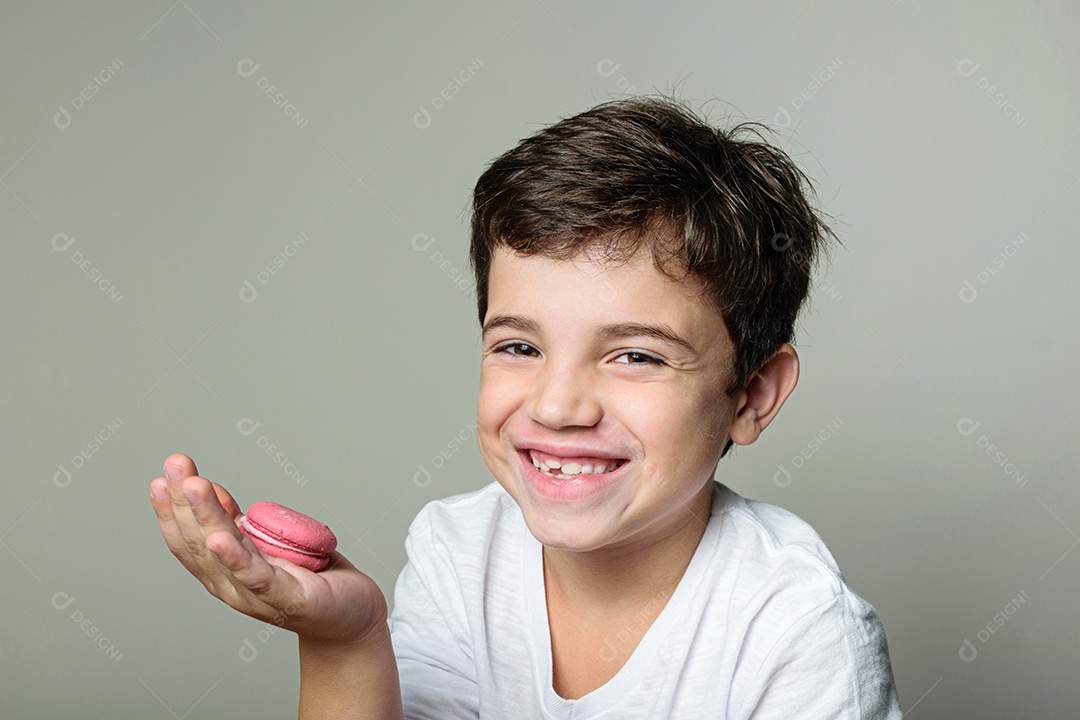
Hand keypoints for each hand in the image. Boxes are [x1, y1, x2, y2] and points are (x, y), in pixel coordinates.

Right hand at [148, 453, 387, 645]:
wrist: (353, 619)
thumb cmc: (311, 579)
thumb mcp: (267, 543)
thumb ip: (237, 523)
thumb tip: (209, 490)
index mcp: (225, 574)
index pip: (188, 541)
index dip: (171, 510)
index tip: (162, 477)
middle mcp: (233, 588)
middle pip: (199, 542)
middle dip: (184, 501)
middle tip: (175, 464)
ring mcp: (259, 597)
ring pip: (224, 554)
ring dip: (206, 517)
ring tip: (193, 485)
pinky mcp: (289, 600)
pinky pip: (258, 577)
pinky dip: (236, 557)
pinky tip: (219, 538)